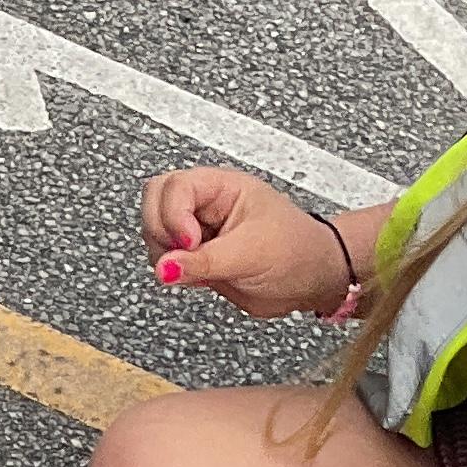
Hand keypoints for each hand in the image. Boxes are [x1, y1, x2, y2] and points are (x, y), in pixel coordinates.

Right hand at [142, 165, 346, 320]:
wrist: (313, 280)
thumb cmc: (297, 253)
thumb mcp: (251, 254)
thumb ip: (204, 262)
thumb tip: (165, 269)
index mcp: (223, 187)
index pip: (175, 187)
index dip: (173, 215)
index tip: (190, 243)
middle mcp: (205, 203)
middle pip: (154, 201)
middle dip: (161, 231)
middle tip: (186, 253)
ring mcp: (197, 228)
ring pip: (154, 230)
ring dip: (164, 253)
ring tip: (199, 268)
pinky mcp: (194, 254)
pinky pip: (163, 256)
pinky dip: (172, 270)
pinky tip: (200, 276)